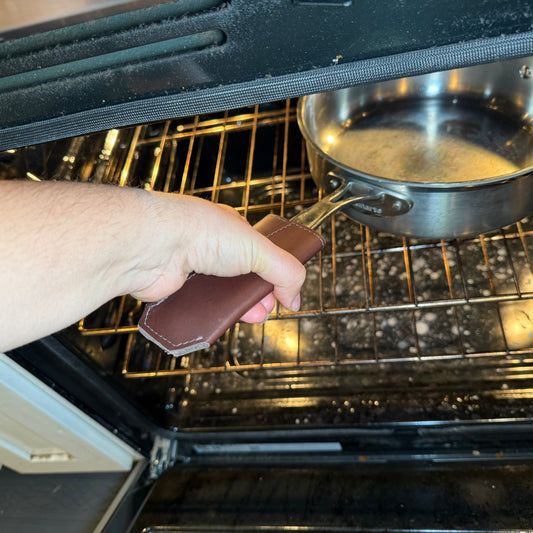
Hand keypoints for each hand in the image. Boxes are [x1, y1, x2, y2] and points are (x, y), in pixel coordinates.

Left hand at [128, 192, 305, 322]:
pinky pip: (201, 305)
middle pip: (242, 277)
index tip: (284, 292)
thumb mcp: (258, 250)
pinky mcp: (178, 288)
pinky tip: (221, 318)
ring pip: (222, 294)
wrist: (156, 245)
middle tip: (265, 308)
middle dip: (258, 296)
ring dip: (237, 307)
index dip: (274, 275)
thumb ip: (285, 272)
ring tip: (248, 317)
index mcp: (233, 230)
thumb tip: (296, 296)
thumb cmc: (200, 232)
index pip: (261, 254)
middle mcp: (212, 246)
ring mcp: (194, 267)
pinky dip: (213, 313)